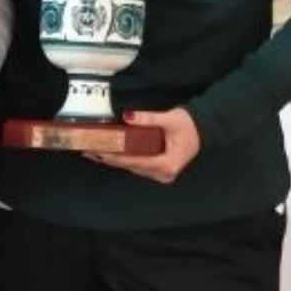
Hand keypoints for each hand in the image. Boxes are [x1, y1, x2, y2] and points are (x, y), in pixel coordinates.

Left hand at [84, 108, 200, 183]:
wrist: (202, 130)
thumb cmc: (188, 125)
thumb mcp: (170, 119)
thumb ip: (149, 119)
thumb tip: (127, 116)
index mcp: (167, 165)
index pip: (135, 161)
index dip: (116, 157)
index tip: (99, 151)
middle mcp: (162, 174)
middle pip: (130, 166)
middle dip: (108, 158)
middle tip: (88, 150)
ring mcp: (158, 173)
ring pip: (130, 167)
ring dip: (112, 159)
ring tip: (91, 151)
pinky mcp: (155, 169)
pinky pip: (134, 164)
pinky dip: (120, 158)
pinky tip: (105, 154)